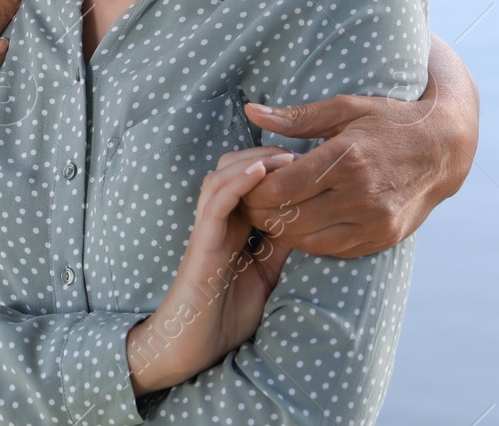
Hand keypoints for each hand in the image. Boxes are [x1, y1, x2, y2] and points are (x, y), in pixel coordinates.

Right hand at [126, 148, 296, 396]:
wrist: (189, 347)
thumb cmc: (224, 318)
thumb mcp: (265, 277)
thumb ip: (278, 249)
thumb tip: (308, 225)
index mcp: (232, 230)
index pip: (250, 186)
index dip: (274, 169)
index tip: (307, 161)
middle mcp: (217, 223)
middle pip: (233, 172)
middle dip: (263, 156)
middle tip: (298, 152)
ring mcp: (206, 230)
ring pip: (222, 178)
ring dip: (252, 162)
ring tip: (283, 155)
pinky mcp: (200, 242)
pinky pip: (216, 203)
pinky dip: (237, 183)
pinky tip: (260, 171)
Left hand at [239, 36, 478, 257]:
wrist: (444, 149)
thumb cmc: (389, 121)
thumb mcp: (345, 108)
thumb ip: (296, 117)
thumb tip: (252, 113)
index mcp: (346, 159)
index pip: (282, 188)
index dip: (254, 190)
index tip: (245, 182)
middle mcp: (362, 195)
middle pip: (291, 217)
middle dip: (261, 212)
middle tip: (249, 201)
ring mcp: (375, 221)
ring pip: (309, 240)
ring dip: (282, 229)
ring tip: (271, 212)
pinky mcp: (384, 237)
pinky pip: (334, 249)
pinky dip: (310, 240)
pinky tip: (300, 223)